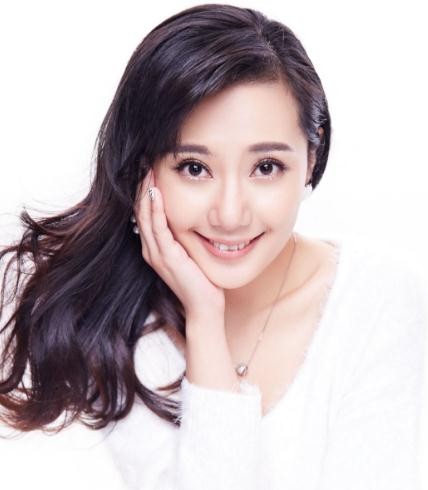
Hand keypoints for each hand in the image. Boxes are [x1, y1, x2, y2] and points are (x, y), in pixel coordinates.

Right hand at [134, 169, 225, 317]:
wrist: (204, 308)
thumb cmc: (202, 282)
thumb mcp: (191, 253)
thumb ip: (185, 236)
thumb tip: (194, 216)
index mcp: (154, 248)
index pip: (144, 213)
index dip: (144, 190)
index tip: (148, 167)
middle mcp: (150, 250)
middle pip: (139, 211)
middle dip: (140, 185)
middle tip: (142, 160)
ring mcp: (156, 254)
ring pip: (144, 216)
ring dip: (144, 192)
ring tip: (145, 169)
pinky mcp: (166, 257)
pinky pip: (157, 229)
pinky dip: (155, 210)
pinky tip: (155, 193)